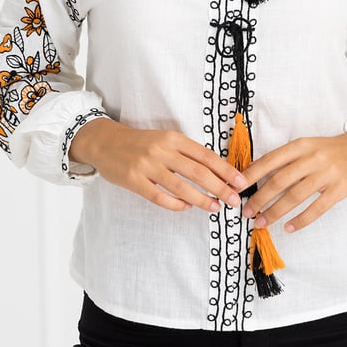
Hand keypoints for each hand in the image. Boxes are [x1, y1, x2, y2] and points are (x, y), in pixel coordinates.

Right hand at [69, 118, 248, 213]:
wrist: (105, 142)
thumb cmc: (141, 143)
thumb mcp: (165, 140)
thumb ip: (186, 153)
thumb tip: (215, 173)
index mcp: (173, 138)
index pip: (205, 155)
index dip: (225, 169)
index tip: (240, 182)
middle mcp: (162, 150)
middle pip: (197, 171)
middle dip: (219, 187)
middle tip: (234, 200)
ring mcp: (147, 166)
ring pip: (181, 187)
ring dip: (201, 199)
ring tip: (215, 207)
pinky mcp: (134, 180)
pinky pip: (159, 197)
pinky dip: (176, 204)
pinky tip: (186, 208)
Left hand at [241, 126, 346, 232]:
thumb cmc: (330, 149)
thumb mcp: (307, 146)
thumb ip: (285, 158)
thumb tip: (254, 172)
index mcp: (300, 145)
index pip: (269, 160)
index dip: (251, 175)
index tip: (236, 188)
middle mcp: (311, 158)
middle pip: (279, 180)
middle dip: (260, 198)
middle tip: (247, 212)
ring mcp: (326, 174)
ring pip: (295, 196)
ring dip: (275, 212)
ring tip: (262, 223)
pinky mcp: (339, 189)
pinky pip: (316, 208)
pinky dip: (301, 220)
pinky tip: (289, 228)